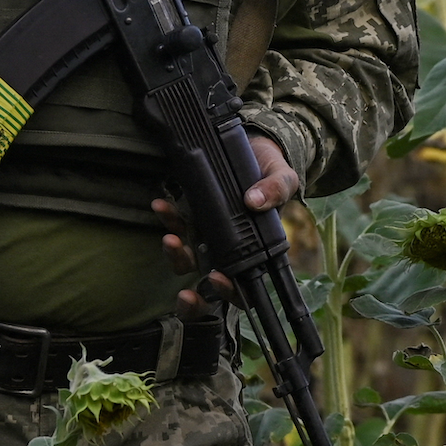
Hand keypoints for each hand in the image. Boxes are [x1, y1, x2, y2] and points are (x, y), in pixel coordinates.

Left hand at [154, 136, 300, 319]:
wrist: (252, 147)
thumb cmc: (271, 171)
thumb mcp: (283, 177)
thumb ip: (275, 190)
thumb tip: (255, 202)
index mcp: (254, 254)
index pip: (244, 290)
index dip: (230, 293)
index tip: (217, 278)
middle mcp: (227, 252)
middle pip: (208, 289)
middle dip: (194, 299)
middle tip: (185, 293)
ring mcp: (205, 237)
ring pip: (185, 261)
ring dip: (175, 255)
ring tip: (170, 238)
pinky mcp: (189, 217)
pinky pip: (174, 226)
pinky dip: (167, 219)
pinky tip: (162, 205)